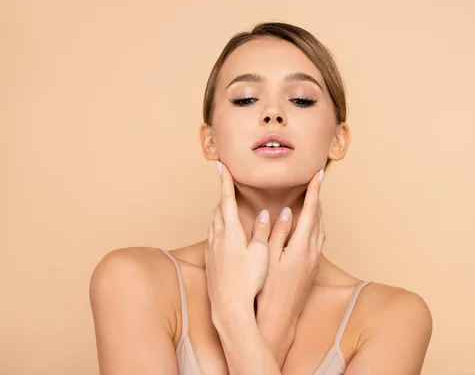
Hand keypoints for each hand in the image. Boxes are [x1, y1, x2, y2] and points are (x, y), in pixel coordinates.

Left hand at [204, 162, 270, 322]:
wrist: (229, 307)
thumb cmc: (248, 281)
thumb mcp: (261, 253)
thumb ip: (261, 231)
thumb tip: (263, 215)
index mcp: (231, 232)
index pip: (227, 200)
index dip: (225, 182)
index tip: (221, 167)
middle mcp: (217, 238)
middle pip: (219, 211)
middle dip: (224, 198)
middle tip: (228, 188)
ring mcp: (211, 251)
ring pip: (213, 225)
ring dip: (220, 215)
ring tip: (226, 210)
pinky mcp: (210, 263)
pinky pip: (212, 241)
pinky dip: (217, 232)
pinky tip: (222, 238)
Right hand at [256, 169, 324, 364]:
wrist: (279, 317)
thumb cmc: (268, 288)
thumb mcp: (268, 257)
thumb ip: (278, 232)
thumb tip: (287, 212)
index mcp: (301, 246)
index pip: (310, 211)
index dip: (314, 191)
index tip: (318, 175)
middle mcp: (313, 251)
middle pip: (319, 218)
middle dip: (317, 198)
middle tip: (315, 182)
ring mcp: (315, 260)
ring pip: (321, 229)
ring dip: (318, 212)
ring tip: (314, 200)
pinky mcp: (313, 268)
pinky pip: (319, 239)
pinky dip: (316, 226)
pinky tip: (310, 227)